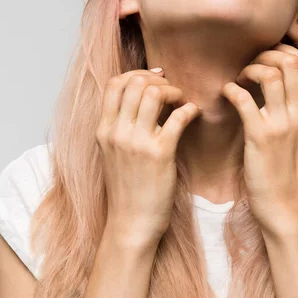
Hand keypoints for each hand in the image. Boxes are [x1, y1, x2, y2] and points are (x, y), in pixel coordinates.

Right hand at [96, 68, 201, 246]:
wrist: (131, 223)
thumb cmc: (126, 190)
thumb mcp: (112, 154)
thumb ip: (119, 129)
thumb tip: (136, 104)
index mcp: (103, 130)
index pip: (114, 84)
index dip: (136, 74)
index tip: (154, 79)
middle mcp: (117, 132)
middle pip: (134, 83)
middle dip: (158, 80)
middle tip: (172, 91)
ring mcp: (137, 143)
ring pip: (153, 94)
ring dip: (173, 91)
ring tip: (181, 101)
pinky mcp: (160, 154)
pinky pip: (177, 117)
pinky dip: (189, 109)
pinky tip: (193, 113)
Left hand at [221, 43, 297, 238]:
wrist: (286, 210)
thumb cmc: (295, 181)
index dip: (286, 54)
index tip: (268, 60)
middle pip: (292, 62)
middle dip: (268, 55)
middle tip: (251, 65)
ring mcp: (283, 125)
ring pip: (271, 74)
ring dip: (250, 69)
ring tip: (240, 79)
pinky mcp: (260, 137)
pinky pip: (245, 99)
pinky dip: (232, 90)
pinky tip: (227, 94)